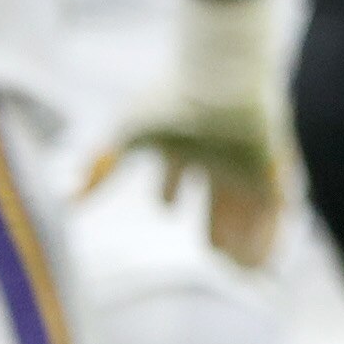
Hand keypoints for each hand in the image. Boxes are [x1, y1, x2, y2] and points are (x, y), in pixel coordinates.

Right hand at [79, 0, 282, 267]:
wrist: (223, 76)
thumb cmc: (175, 100)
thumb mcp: (130, 135)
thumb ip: (101, 167)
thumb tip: (68, 200)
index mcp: (187, 144)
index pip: (179, 171)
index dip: (170, 188)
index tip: (166, 206)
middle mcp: (219, 154)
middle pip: (219, 196)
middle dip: (215, 223)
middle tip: (213, 252)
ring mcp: (248, 161)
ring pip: (247, 206)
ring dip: (241, 236)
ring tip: (236, 267)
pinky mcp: (272, 169)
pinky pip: (275, 210)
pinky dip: (268, 237)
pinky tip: (262, 263)